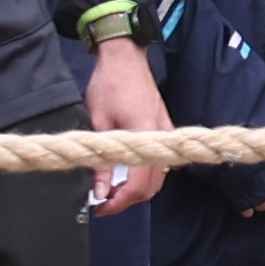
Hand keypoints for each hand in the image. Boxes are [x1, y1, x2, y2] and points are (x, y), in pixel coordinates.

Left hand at [84, 35, 171, 215]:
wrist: (125, 58)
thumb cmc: (108, 85)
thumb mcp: (97, 123)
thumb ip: (101, 161)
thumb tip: (100, 191)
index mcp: (146, 135)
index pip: (140, 182)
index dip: (119, 201)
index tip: (99, 207)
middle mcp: (162, 138)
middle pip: (153, 185)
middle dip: (128, 199)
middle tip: (102, 201)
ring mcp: (167, 134)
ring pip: (158, 176)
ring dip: (136, 188)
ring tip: (110, 188)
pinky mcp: (164, 130)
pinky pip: (159, 163)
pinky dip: (144, 174)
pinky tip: (123, 172)